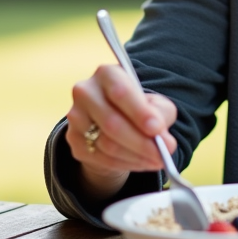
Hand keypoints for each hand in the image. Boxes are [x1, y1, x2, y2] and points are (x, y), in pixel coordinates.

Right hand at [65, 64, 178, 200]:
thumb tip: (164, 142)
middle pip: (112, 123)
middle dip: (141, 142)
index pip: (121, 93)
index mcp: (107, 74)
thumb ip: (162, 117)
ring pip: (106, 145)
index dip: (139, 113)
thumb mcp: (156, 104)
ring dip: (136, 156)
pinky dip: (125, 164)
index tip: (157, 129)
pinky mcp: (73, 140)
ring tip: (156, 160)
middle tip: (162, 155)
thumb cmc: (138, 108)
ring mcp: (75, 116)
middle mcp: (86, 92)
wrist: (113, 121)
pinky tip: (140, 161)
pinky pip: (101, 159)